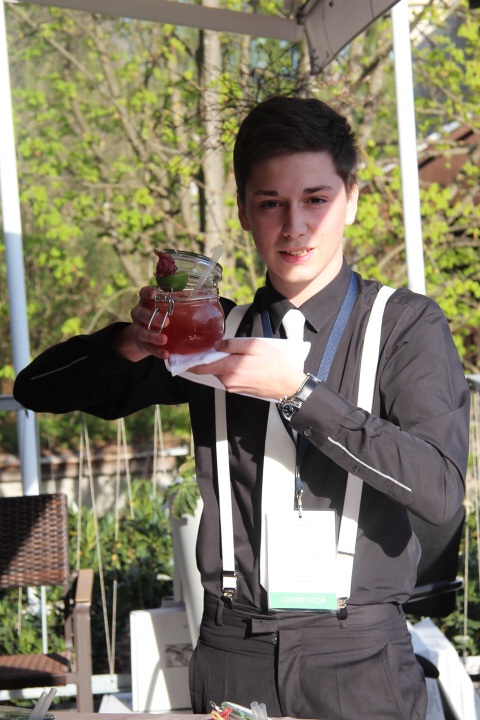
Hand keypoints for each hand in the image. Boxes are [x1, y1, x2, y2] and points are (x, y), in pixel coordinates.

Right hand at [113, 286, 170, 360]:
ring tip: (164, 339)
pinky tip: (166, 354)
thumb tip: (194, 298)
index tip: (154, 293)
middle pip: (141, 314)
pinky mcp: (143, 344)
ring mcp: (138, 330)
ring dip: (153, 336)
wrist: (142, 338)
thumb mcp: (162, 310)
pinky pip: (149, 348)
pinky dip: (158, 352)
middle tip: (167, 321)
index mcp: (145, 304)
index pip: (143, 294)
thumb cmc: (157, 318)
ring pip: (142, 332)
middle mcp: (139, 315)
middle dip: (153, 317)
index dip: (147, 292)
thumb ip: (172, 305)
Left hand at [190, 337, 305, 399]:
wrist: (287, 384)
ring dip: (228, 364)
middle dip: (216, 358)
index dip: (191, 362)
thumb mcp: (255, 346)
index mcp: (229, 368)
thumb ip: (233, 344)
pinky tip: (248, 365)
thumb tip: (217, 345)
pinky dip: (234, 370)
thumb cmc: (273, 364)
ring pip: (222, 372)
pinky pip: (230, 377)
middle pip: (213, 367)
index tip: (182, 357)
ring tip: (245, 357)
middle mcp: (228, 381)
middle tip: (230, 348)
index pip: (202, 367)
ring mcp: (233, 387)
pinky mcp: (239, 390)